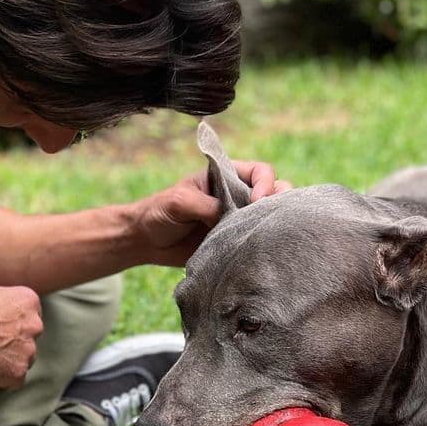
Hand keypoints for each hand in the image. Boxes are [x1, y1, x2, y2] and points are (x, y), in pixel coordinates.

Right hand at [0, 283, 42, 388]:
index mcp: (27, 300)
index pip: (29, 311)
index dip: (13, 319)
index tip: (1, 325)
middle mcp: (34, 324)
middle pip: (29, 335)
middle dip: (15, 340)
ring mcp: (29, 350)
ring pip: (24, 357)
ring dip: (10, 359)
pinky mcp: (19, 372)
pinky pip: (14, 378)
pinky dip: (3, 378)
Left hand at [131, 160, 289, 265]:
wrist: (146, 242)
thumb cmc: (159, 213)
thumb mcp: (180, 202)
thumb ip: (207, 206)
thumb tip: (233, 219)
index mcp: (226, 176)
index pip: (259, 172)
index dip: (265, 184)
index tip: (257, 201)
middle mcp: (237, 196)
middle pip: (274, 193)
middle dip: (279, 203)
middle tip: (271, 219)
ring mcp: (238, 220)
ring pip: (269, 219)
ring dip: (273, 225)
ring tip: (270, 236)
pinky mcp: (234, 242)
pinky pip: (255, 242)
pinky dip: (261, 246)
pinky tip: (259, 253)